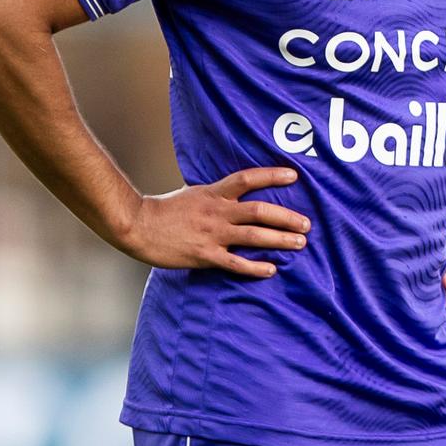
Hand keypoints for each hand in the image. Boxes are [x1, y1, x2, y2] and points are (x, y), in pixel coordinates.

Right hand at [118, 167, 308, 275]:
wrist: (138, 226)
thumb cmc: (165, 210)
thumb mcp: (194, 193)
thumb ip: (217, 194)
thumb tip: (237, 193)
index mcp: (214, 193)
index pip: (248, 179)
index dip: (272, 176)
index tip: (294, 177)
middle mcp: (218, 212)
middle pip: (260, 210)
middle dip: (287, 217)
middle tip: (307, 224)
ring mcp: (212, 234)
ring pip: (254, 236)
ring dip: (280, 239)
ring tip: (300, 243)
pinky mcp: (205, 255)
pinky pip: (236, 263)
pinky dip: (255, 267)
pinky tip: (271, 269)